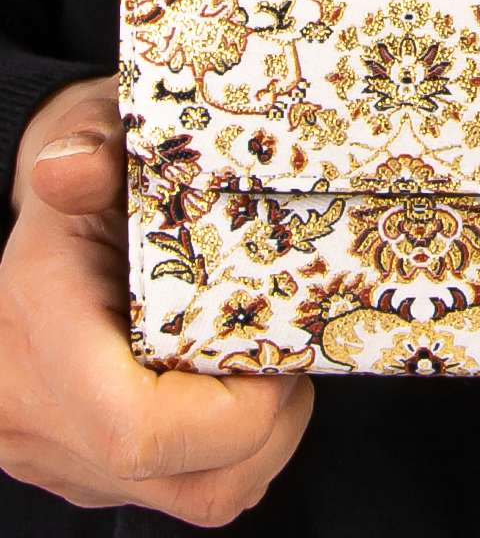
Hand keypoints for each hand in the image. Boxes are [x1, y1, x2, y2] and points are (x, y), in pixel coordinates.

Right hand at [0, 75, 313, 525]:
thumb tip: (69, 169)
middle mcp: (37, 406)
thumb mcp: (95, 131)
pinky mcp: (85, 463)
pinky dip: (234, 451)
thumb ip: (91, 150)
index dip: (235, 409)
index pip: (136, 428)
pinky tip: (240, 386)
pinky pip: (183, 491)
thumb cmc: (92, 163)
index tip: (279, 348)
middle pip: (185, 475)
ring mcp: (58, 446)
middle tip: (291, 351)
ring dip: (262, 441)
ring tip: (273, 366)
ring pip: (196, 498)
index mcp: (39, 324)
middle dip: (270, 421)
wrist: (54, 205)